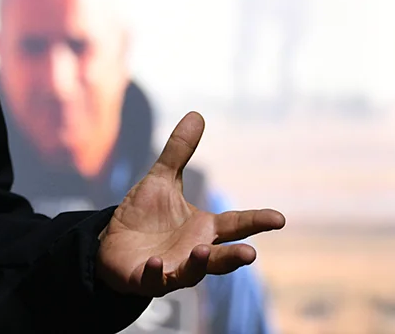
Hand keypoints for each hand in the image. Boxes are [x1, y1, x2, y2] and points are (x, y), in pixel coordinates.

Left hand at [96, 111, 284, 296]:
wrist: (113, 245)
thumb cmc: (145, 216)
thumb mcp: (161, 180)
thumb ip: (179, 152)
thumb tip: (197, 114)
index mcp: (203, 228)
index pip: (235, 224)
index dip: (257, 222)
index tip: (280, 218)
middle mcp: (194, 251)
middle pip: (220, 257)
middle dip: (235, 257)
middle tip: (251, 254)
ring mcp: (172, 268)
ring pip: (192, 272)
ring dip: (198, 264)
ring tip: (200, 251)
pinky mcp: (146, 278)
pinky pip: (154, 280)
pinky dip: (157, 273)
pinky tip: (156, 264)